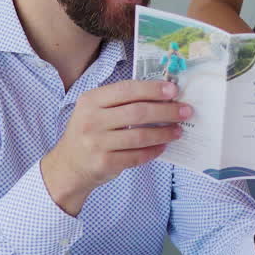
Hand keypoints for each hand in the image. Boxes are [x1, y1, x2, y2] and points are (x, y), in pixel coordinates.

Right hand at [40, 80, 190, 215]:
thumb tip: (163, 94)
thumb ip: (122, 101)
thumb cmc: (89, 131)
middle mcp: (91, 120)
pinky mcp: (104, 163)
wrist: (68, 165)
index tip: (174, 90)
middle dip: (166, 111)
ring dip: (164, 132)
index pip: (127, 90)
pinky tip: (164, 146)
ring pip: (140, 136)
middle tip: (185, 111)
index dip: (152, 89)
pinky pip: (137, 156)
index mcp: (91, 100)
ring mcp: (96, 143)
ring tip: (178, 130)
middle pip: (137, 112)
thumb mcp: (96, 110)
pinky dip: (154, 151)